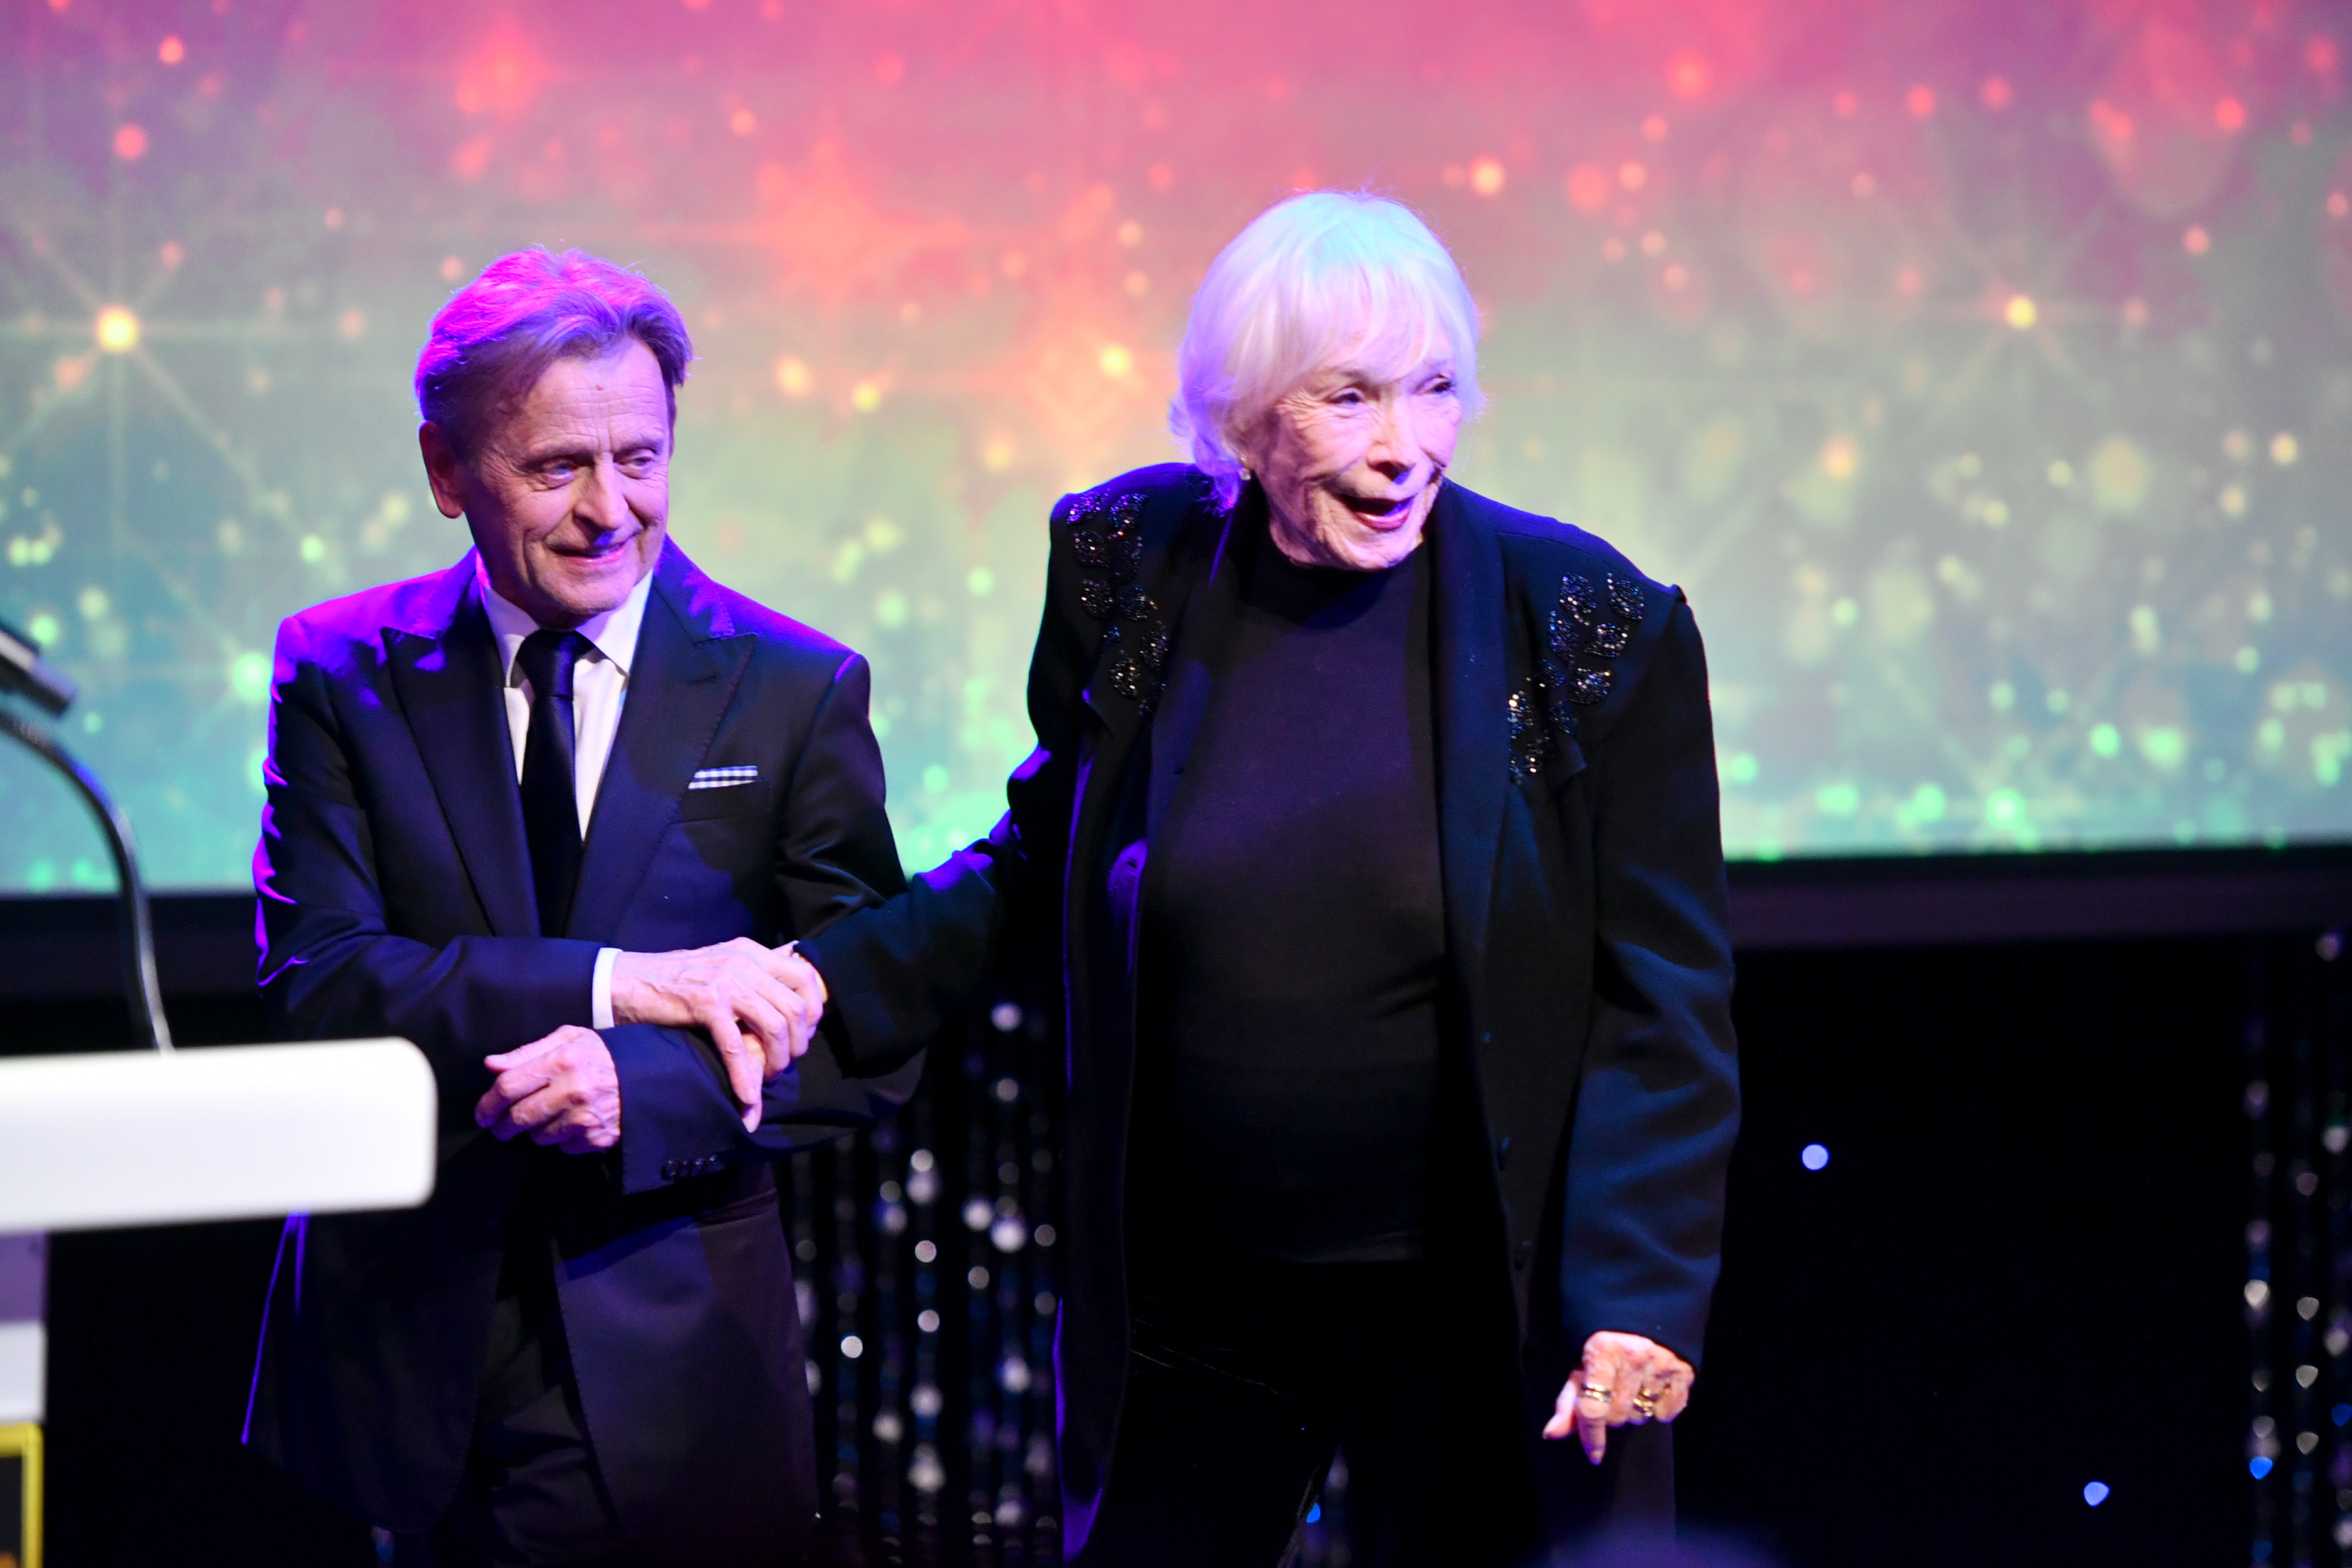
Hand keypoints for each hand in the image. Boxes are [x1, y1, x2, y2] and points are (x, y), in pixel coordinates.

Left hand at [476, 1025, 621, 1154]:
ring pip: (539, 1136)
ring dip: (536, 1131)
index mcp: (561, 1061)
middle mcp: (571, 1090)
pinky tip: (574, 1124)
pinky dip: (564, 1139)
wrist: (651, 1076)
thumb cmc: (604, 1054)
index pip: (508, 1087)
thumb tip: (491, 1065)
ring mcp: (585, 1117)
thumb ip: (528, 1052)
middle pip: (518, 1117)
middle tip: (502, 1128)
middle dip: (503, 1126)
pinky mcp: (596, 1137)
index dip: (488, 1104)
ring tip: (549, 1118)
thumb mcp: (569, 1040)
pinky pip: (564, 1147)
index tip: (482, 1115)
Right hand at [609, 939, 826, 1130]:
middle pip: (795, 1007)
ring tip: (769, 1077)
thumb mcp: (722, 964)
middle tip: (785, 1062)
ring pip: (774, 1027)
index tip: (804, 1035)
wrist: (629, 982)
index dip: (814, 1011)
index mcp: (752, 952)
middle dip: (797, 1042)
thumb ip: (755, 969)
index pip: (806, 977)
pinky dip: (745, 1076)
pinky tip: (747, 1096)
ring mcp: (726, 981)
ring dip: (777, 1061)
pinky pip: (737, 1046)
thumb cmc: (677, 980)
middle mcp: (744, 962)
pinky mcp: (706, 1003)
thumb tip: (792, 966)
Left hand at [1542, 1331, 1695, 1463]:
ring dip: (1634, 1409)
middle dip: (1611, 1412)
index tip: (1593, 1455)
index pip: (1593, 1407)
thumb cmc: (1607, 1345)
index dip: (1591, 1435)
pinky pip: (1668, 1413)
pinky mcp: (1684, 1370)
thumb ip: (1568, 1401)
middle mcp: (1633, 1357)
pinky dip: (1660, 1409)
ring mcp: (1661, 1363)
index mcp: (1602, 1352)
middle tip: (1612, 1392)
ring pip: (1641, 1416)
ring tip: (1633, 1386)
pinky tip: (1653, 1389)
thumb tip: (1552, 1433)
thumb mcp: (1583, 1365)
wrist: (1644, 1312)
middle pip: (1618, 1416)